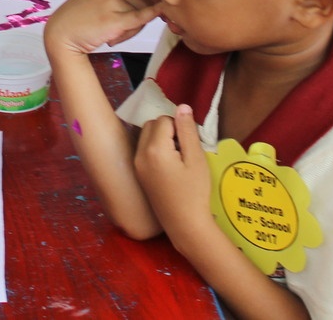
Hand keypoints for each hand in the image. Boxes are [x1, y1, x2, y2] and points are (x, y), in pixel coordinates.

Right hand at [45, 0, 158, 56]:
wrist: (63, 32)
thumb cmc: (85, 16)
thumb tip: (162, 2)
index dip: (150, 4)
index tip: (140, 16)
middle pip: (147, 1)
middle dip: (141, 16)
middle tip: (120, 27)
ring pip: (144, 13)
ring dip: (134, 27)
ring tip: (113, 32)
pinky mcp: (114, 17)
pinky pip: (141, 18)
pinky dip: (151, 16)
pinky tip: (158, 15)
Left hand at [134, 107, 213, 249]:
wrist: (184, 224)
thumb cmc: (194, 192)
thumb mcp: (196, 159)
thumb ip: (188, 131)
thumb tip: (182, 107)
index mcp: (154, 149)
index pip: (164, 120)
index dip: (180, 127)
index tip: (190, 143)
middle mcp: (140, 154)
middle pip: (152, 125)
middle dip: (168, 130)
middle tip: (184, 149)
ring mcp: (136, 165)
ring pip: (146, 136)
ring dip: (161, 139)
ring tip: (178, 158)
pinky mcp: (138, 174)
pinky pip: (144, 150)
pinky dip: (155, 150)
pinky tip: (170, 167)